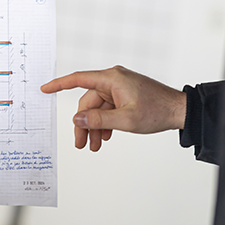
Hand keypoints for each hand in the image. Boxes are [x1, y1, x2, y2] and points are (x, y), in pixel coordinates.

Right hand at [40, 65, 185, 151]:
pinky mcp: (125, 95)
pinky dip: (105, 122)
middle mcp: (113, 79)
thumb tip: (77, 119)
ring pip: (98, 108)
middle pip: (88, 102)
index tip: (45, 89)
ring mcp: (119, 87)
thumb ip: (99, 120)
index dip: (59, 84)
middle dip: (84, 123)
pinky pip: (108, 108)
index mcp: (112, 78)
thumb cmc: (157, 110)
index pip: (78, 79)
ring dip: (95, 126)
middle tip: (82, 144)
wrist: (179, 111)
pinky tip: (106, 136)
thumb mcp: (125, 120)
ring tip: (95, 145)